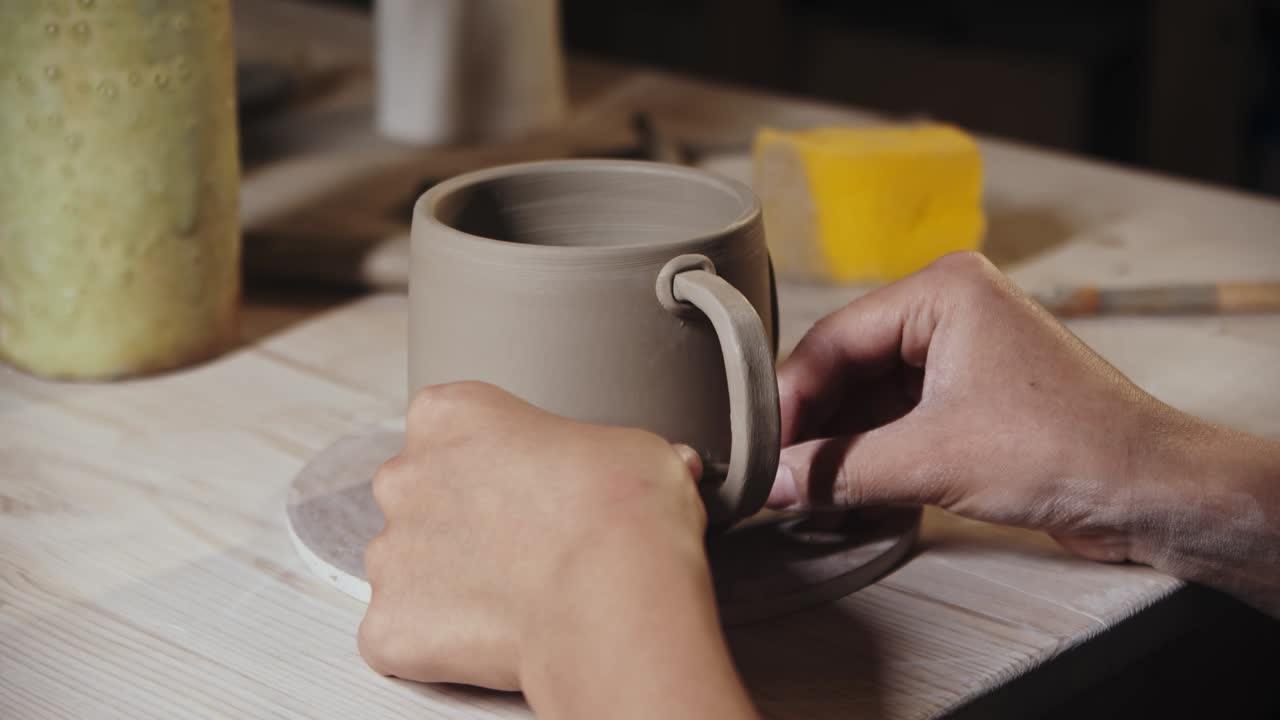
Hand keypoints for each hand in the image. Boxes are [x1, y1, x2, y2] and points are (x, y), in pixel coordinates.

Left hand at [358, 381, 705, 688]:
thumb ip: (614, 454)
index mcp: (450, 414)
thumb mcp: (636, 449)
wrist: (614, 593)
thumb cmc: (626, 511)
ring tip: (515, 602)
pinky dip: (438, 645)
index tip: (525, 485)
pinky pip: (403, 636)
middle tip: (523, 547)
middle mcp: (404, 476)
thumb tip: (668, 465)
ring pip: (407, 568)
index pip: (447, 427)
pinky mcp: (388, 623)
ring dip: (447, 583)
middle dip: (459, 521)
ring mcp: (389, 554)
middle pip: (418, 496)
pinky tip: (494, 643)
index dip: (489, 462)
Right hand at [768, 251, 1172, 560]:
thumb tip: (770, 483)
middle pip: (849, 367)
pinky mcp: (973, 396)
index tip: (759, 446)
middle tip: (774, 474)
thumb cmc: (1070, 450)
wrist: (1153, 491)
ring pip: (870, 397)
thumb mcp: (934, 460)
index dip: (789, 398)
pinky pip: (899, 418)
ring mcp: (962, 353)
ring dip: (840, 446)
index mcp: (943, 291)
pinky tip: (846, 492)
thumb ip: (840, 471)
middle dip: (813, 426)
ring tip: (804, 492)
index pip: (834, 338)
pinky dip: (872, 455)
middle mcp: (950, 311)